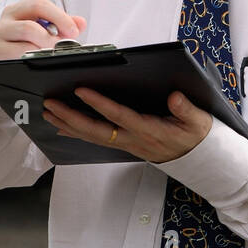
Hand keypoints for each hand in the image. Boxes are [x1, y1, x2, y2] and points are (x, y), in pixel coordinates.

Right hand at [0, 0, 86, 60]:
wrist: (3, 62)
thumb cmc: (25, 44)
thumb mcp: (43, 31)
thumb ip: (63, 25)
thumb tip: (80, 23)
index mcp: (17, 11)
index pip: (40, 5)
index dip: (60, 17)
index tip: (73, 31)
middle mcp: (4, 22)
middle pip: (31, 26)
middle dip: (52, 38)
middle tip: (63, 46)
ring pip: (24, 41)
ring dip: (43, 48)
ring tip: (50, 54)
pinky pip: (17, 54)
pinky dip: (31, 57)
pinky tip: (36, 60)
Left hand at [41, 88, 212, 163]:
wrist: (196, 157)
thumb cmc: (195, 135)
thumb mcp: (198, 120)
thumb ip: (186, 109)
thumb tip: (174, 97)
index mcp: (150, 130)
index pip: (119, 116)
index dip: (99, 104)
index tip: (81, 90)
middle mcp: (133, 139)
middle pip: (96, 130)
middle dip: (71, 117)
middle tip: (51, 104)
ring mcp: (127, 144)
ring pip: (92, 136)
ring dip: (68, 124)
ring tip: (49, 112)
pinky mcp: (124, 144)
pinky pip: (96, 139)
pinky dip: (77, 132)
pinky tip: (63, 126)